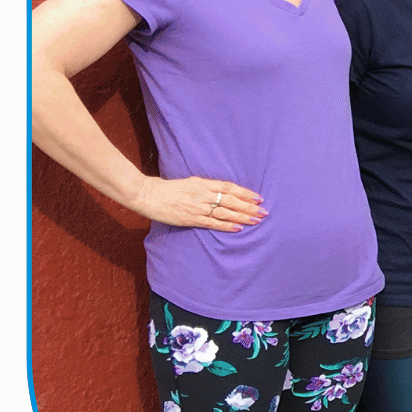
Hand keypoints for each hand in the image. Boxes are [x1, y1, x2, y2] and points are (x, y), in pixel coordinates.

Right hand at [132, 175, 264, 230]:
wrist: (147, 194)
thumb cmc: (168, 189)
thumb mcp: (190, 183)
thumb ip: (206, 187)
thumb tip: (222, 191)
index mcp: (203, 183)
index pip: (229, 187)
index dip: (245, 193)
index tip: (259, 198)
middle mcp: (203, 194)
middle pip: (231, 200)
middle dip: (249, 206)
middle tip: (264, 212)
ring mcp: (197, 207)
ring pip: (226, 212)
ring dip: (243, 216)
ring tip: (257, 220)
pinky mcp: (191, 218)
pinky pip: (213, 222)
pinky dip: (227, 225)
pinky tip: (239, 228)